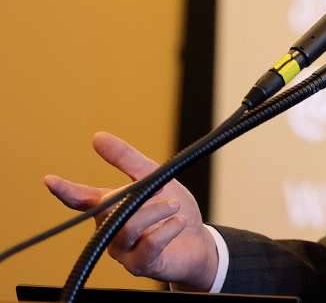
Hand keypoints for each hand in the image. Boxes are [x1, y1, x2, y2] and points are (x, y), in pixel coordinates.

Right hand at [43, 132, 218, 290]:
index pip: (82, 199)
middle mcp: (111, 231)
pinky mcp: (141, 265)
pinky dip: (165, 230)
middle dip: (133, 195)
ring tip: (174, 205)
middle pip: (108, 210)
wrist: (198, 241)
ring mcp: (123, 251)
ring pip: (126, 228)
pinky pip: (147, 246)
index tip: (49, 180)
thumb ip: (128, 160)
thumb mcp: (155, 178)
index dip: (66, 191)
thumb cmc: (174, 210)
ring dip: (154, 212)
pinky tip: (178, 222)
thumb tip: (97, 137)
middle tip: (161, 189)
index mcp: (111, 209)